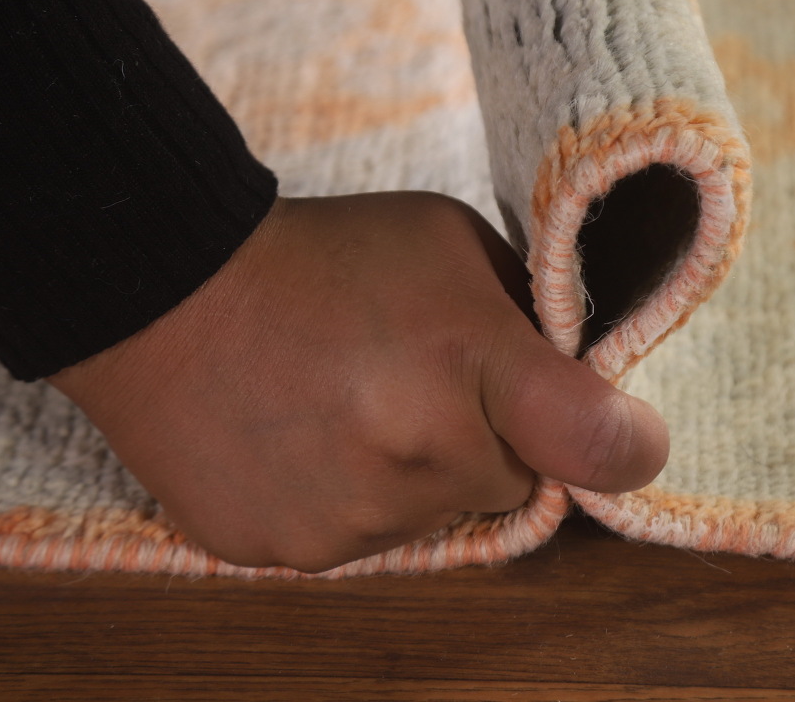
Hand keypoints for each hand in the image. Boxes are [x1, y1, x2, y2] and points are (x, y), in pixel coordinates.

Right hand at [49, 191, 668, 572]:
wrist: (166, 291)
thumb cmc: (322, 255)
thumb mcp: (446, 241)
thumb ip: (523, 311)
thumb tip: (578, 370)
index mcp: (469, 363)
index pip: (598, 443)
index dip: (627, 443)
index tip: (628, 435)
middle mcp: (417, 455)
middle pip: (508, 483)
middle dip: (482, 439)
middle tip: (414, 379)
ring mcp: (349, 517)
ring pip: (430, 516)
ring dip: (409, 474)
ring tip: (345, 402)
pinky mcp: (287, 552)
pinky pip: (356, 541)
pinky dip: (342, 498)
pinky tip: (301, 436)